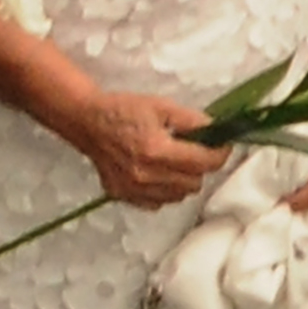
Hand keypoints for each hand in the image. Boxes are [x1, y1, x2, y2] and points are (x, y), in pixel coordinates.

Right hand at [67, 87, 223, 208]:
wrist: (86, 121)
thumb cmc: (123, 110)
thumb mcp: (161, 106)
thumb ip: (193, 121)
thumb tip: (216, 133)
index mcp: (157, 150)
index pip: (205, 162)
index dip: (220, 154)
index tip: (221, 146)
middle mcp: (146, 174)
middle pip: (195, 182)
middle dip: (199, 166)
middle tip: (191, 151)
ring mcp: (134, 189)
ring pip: (179, 196)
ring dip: (182, 180)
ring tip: (171, 162)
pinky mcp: (124, 196)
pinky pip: (158, 202)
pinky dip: (164, 191)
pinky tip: (156, 173)